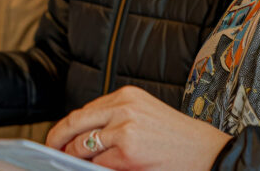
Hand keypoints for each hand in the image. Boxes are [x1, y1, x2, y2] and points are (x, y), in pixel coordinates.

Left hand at [45, 86, 231, 170]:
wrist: (207, 152)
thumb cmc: (176, 138)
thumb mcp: (144, 115)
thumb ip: (115, 119)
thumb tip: (82, 136)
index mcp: (127, 95)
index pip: (85, 110)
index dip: (67, 126)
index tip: (58, 136)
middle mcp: (123, 108)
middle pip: (75, 122)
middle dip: (58, 139)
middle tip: (51, 151)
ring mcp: (124, 129)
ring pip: (83, 145)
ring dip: (74, 157)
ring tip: (71, 163)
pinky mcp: (127, 152)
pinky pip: (98, 162)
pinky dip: (92, 168)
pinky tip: (94, 169)